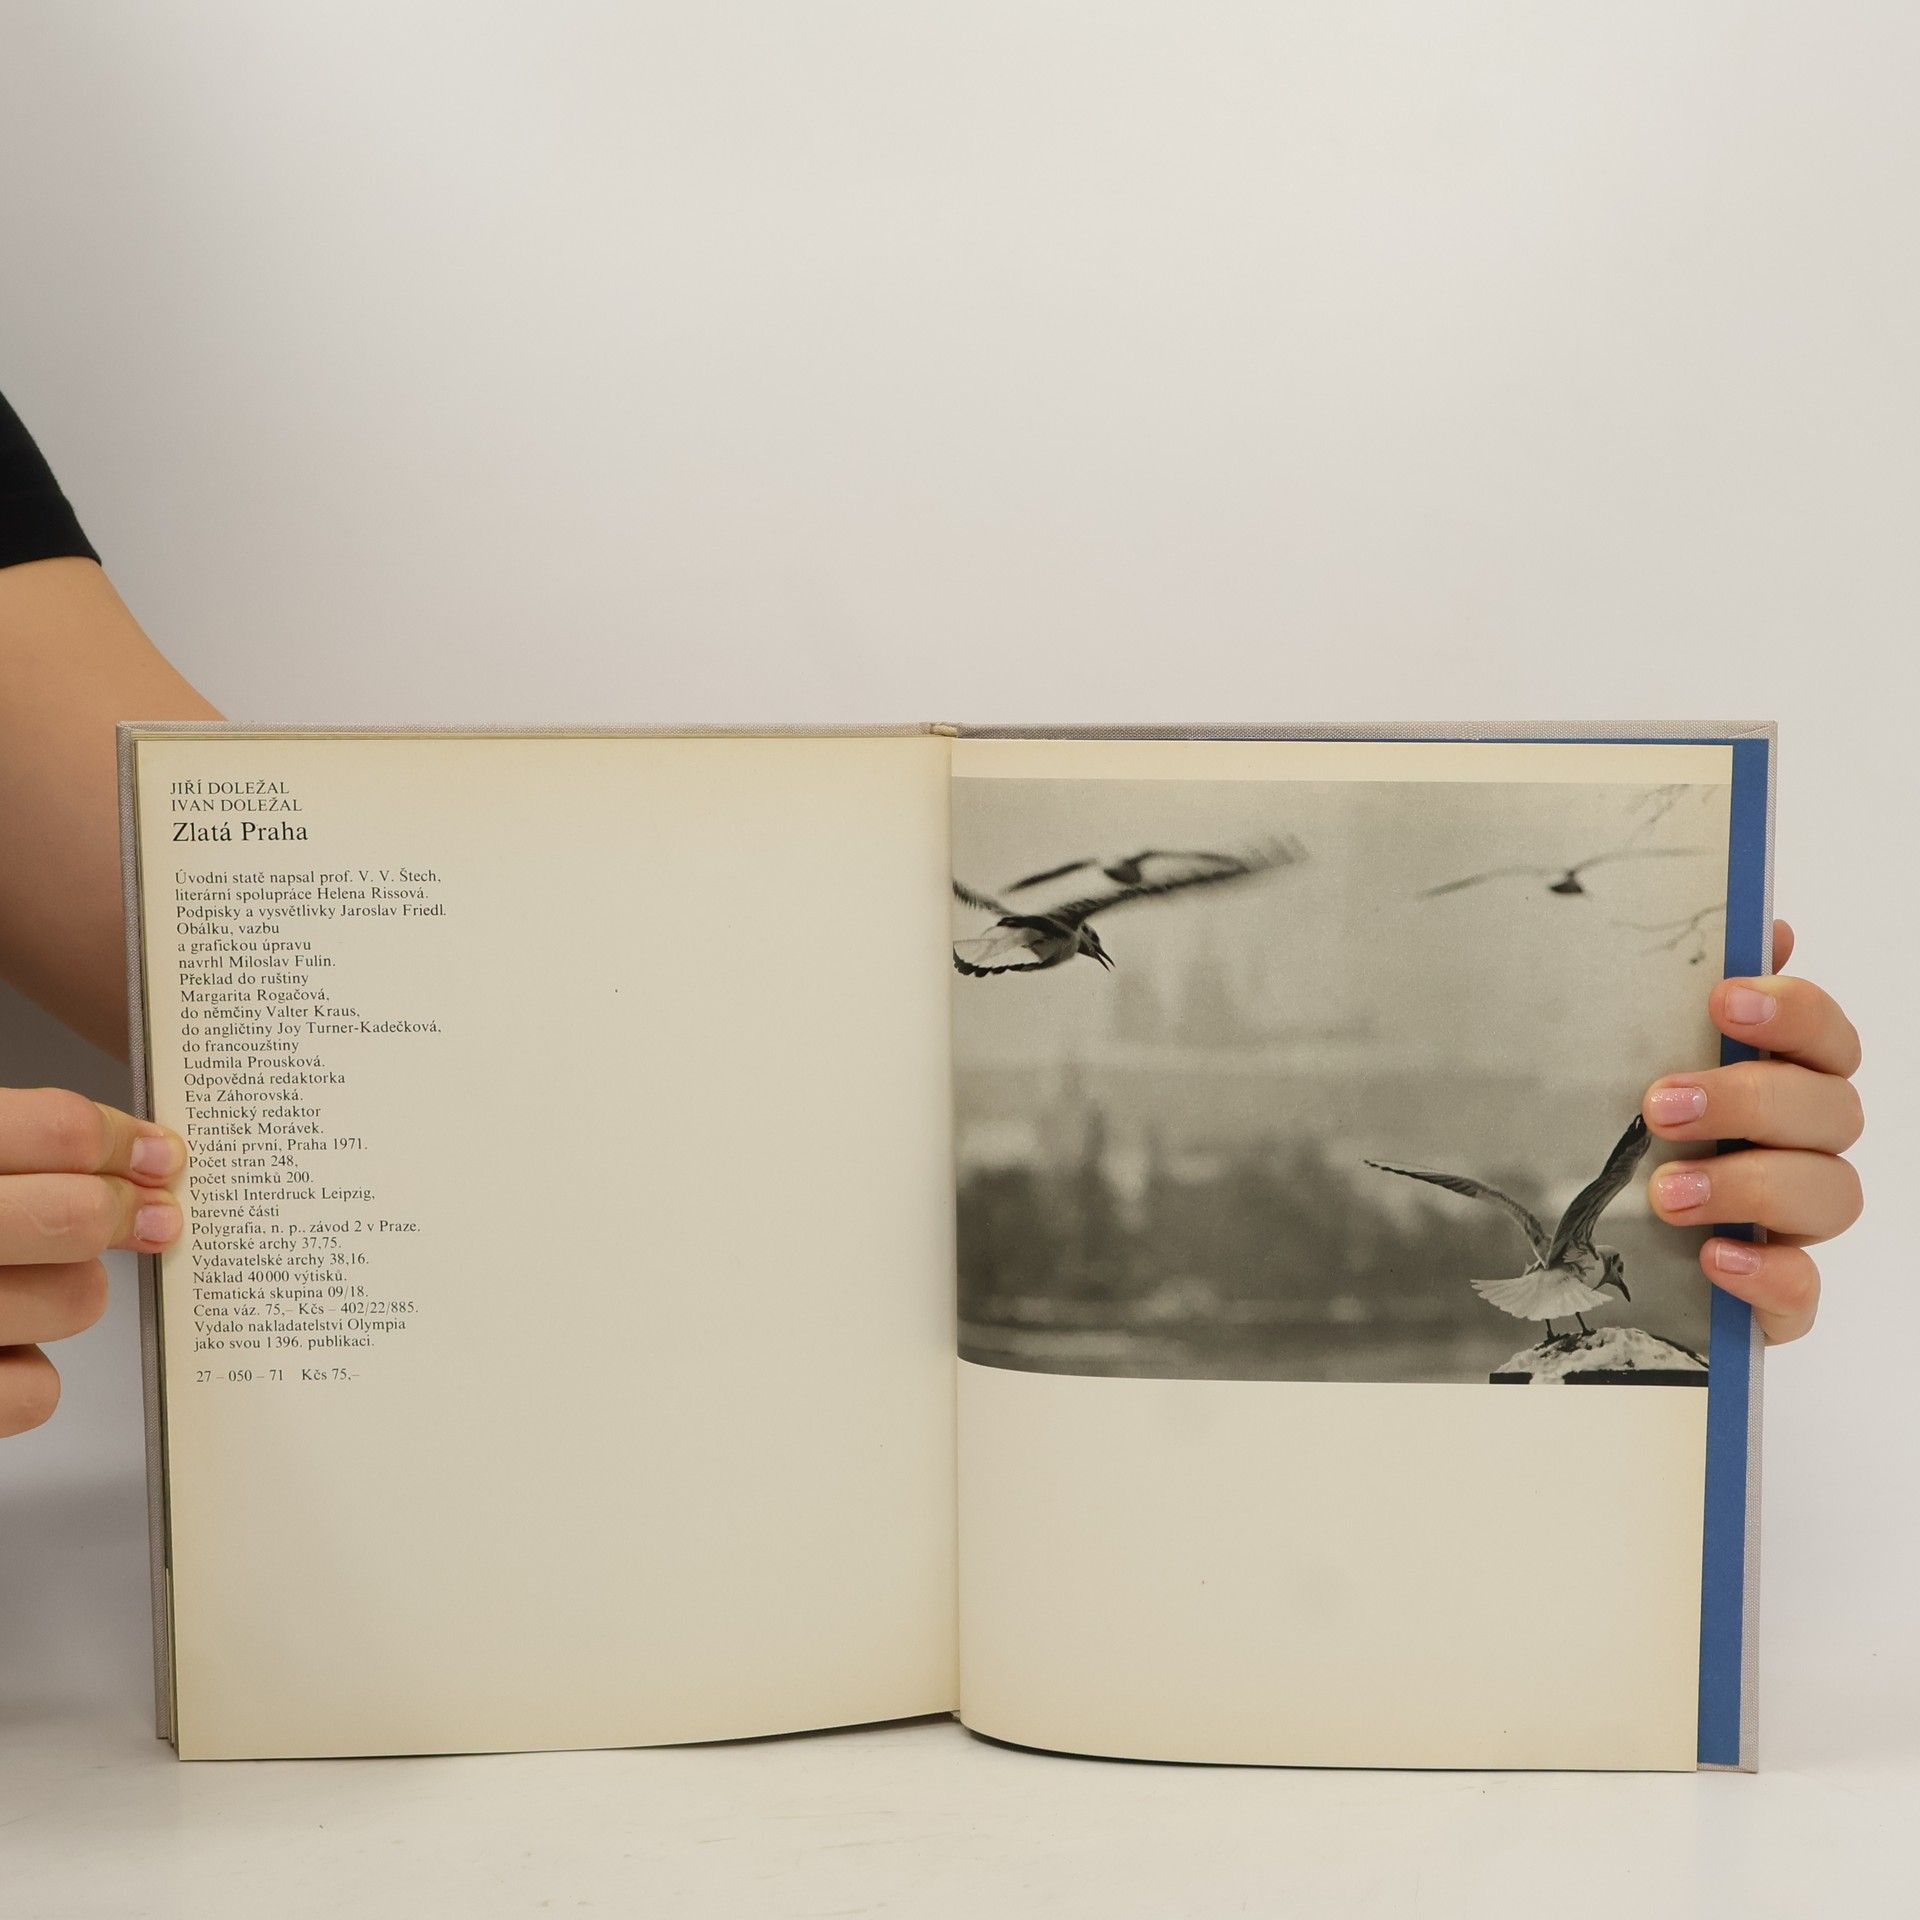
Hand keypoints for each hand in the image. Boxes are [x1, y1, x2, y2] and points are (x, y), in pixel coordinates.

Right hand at [1, 1088, 185, 1435]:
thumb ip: (10, 1145)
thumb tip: (130, 1154)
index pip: (59, 1129)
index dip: (126, 1141)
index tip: (158, 1156)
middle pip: (78, 1216)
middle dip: (123, 1214)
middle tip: (146, 1216)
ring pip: (79, 1301)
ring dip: (71, 1291)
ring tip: (25, 1281)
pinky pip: (39, 1391)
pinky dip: (28, 1374)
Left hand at [1642, 920, 1862, 1343]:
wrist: (1580, 1251)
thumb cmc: (1618, 1136)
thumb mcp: (1624, 1060)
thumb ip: (1678, 999)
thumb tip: (1760, 923)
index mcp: (1777, 1079)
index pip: (1824, 1033)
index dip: (1791, 1011)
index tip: (1723, 1001)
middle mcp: (1799, 1147)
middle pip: (1832, 1110)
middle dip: (1749, 1101)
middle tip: (1661, 1105)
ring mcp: (1794, 1224)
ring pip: (1830, 1193)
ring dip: (1748, 1185)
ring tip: (1665, 1192)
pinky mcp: (1777, 1295)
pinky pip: (1804, 1290)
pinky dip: (1768, 1273)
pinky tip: (1714, 1258)